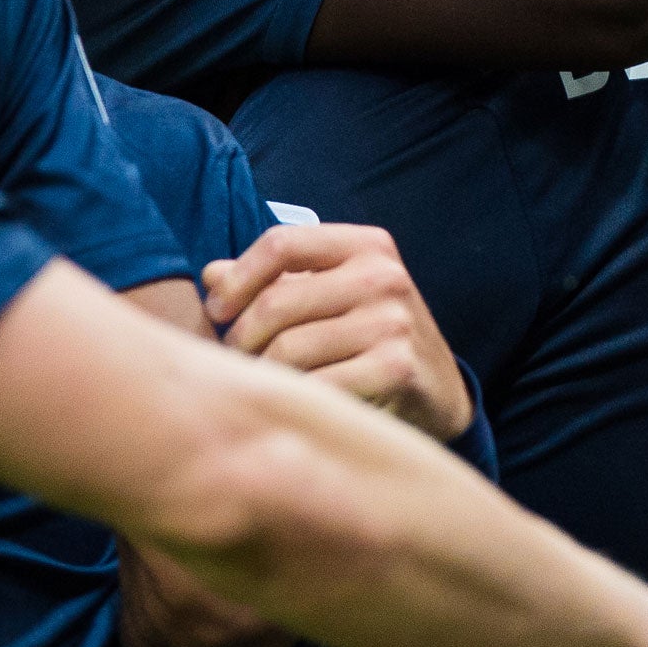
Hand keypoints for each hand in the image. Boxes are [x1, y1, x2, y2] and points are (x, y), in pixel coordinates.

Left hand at [204, 223, 473, 442]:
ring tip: (259, 382)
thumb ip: (274, 280)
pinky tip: (292, 403)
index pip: (280, 243)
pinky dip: (292, 399)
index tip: (218, 310)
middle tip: (235, 359)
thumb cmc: (369, 334)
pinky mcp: (396, 368)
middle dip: (241, 338)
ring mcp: (392, 322)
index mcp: (365, 245)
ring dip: (260, 374)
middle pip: (276, 302)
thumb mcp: (330, 294)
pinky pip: (315, 386)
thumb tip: (211, 275)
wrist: (436, 389)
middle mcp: (383, 276)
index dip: (238, 278)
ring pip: (288, 349)